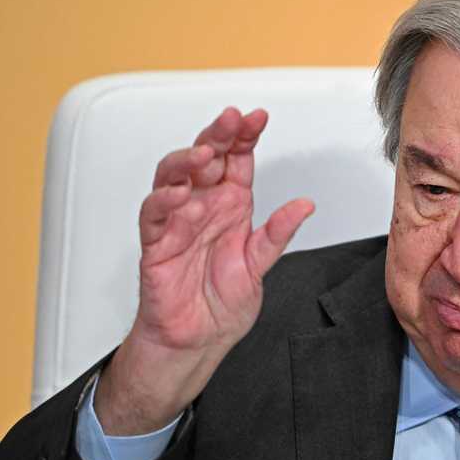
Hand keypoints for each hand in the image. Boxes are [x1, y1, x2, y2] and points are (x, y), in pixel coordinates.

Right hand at [96, 107, 313, 434]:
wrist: (197, 340)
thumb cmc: (222, 303)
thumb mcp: (261, 264)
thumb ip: (278, 233)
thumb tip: (304, 205)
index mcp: (231, 206)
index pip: (236, 160)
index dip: (245, 136)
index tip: (257, 118)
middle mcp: (203, 207)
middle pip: (204, 159)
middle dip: (217, 136)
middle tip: (231, 121)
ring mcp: (177, 222)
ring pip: (173, 177)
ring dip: (187, 161)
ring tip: (205, 154)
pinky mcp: (156, 244)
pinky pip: (154, 215)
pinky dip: (164, 201)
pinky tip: (180, 194)